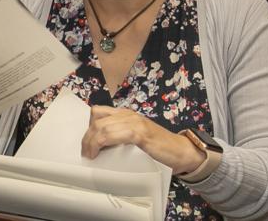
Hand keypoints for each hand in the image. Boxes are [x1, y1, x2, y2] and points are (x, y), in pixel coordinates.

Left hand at [80, 105, 204, 173]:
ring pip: (102, 126)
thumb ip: (119, 138)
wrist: (181, 152)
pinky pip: (114, 134)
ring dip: (91, 142)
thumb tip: (99, 149)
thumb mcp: (134, 140)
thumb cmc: (159, 149)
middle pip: (97, 119)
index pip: (98, 113)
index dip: (88, 128)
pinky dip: (101, 143)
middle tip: (86, 153)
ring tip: (90, 155)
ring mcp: (134, 122)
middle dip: (87, 137)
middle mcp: (129, 115)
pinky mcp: (140, 133)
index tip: (87, 145)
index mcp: (126, 115)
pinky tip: (99, 153)